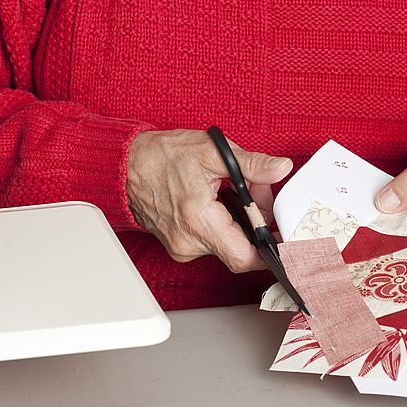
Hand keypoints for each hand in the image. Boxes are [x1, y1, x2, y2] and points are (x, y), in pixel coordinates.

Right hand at [126, 129, 292, 271]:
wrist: (125, 167)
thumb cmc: (161, 157)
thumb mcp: (211, 150)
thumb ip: (251, 163)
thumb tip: (280, 168)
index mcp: (198, 219)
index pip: (245, 257)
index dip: (270, 252)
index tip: (282, 238)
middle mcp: (189, 242)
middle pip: (242, 249)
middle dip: (256, 225)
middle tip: (255, 194)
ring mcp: (183, 248)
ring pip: (228, 246)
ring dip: (240, 223)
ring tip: (232, 193)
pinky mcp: (180, 248)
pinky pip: (213, 243)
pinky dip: (223, 225)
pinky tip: (218, 203)